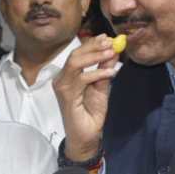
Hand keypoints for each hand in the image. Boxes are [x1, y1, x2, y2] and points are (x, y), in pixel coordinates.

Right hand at [53, 35, 119, 161]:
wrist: (86, 136)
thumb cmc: (91, 113)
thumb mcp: (101, 87)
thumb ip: (104, 70)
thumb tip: (113, 52)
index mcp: (68, 75)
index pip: (78, 54)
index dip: (92, 44)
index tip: (107, 37)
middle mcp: (61, 78)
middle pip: (75, 54)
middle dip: (93, 46)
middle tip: (111, 42)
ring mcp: (62, 86)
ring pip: (75, 63)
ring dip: (95, 56)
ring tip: (111, 53)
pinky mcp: (67, 95)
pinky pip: (82, 79)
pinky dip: (97, 73)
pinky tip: (110, 72)